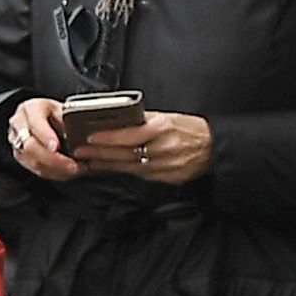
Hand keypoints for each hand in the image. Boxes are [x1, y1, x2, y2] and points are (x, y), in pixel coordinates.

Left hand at [70, 107, 210, 183]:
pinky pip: (139, 175)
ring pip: (129, 166)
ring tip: (90, 161)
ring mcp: (165, 165)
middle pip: (125, 153)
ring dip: (107, 164)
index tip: (91, 138)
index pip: (129, 134)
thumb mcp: (169, 117)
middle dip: (100, 153)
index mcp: (164, 128)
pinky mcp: (166, 178)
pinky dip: (123, 171)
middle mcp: (164, 148)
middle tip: (81, 152)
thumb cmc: (192, 129)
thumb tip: (120, 121)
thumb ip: (144, 120)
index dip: (108, 138)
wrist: (214, 148)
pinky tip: (110, 169)